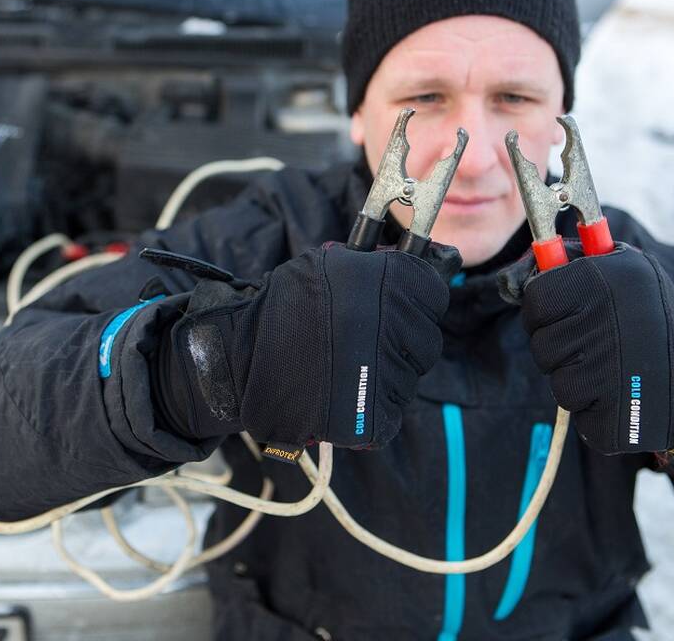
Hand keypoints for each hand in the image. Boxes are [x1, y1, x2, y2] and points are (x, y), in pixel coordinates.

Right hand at [158, 242, 460, 449]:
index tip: (398, 303)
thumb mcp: (327, 265)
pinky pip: (391, 407)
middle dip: (401, 338)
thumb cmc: (280, 309)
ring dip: (385, 371)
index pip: (433, 289)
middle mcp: (397, 324)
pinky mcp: (379, 415)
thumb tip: (408, 259)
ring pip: (409, 374)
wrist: (240, 359)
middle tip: (360, 339)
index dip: (416, 297)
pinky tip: (342, 391)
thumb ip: (371, 264)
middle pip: (425, 336)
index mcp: (389, 281)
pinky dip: (372, 404)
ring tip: (343, 366)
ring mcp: (392, 372)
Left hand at [501, 243, 673, 453]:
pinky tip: (623, 395)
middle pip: (541, 343)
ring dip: (579, 380)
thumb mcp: (624, 272)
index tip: (565, 313)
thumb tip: (514, 277)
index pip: (536, 298)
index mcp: (605, 278)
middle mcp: (606, 320)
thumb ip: (570, 266)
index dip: (546, 310)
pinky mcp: (613, 417)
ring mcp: (609, 371)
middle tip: (601, 345)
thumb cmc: (653, 318)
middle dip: (563, 348)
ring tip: (617, 370)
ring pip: (558, 381)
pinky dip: (595, 410)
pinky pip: (578, 413)